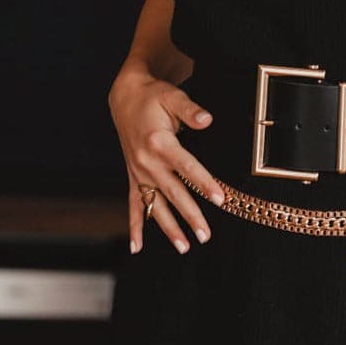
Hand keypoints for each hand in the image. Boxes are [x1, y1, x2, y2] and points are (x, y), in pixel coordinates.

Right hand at [108, 70, 225, 254]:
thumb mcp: (172, 96)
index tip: (220, 198)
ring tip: (184, 247)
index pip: (187, 167)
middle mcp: (147, 162)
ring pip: (155, 205)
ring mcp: (138, 172)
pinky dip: (135, 227)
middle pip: (173, 193)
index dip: (204, 183)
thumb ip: (190, 109)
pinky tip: (137, 248)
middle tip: (206, 235)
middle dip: (190, 215)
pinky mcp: (133, 177)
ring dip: (168, 228)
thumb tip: (207, 120)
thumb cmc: (153, 97)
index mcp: (159, 143)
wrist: (125, 98)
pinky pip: (133, 205)